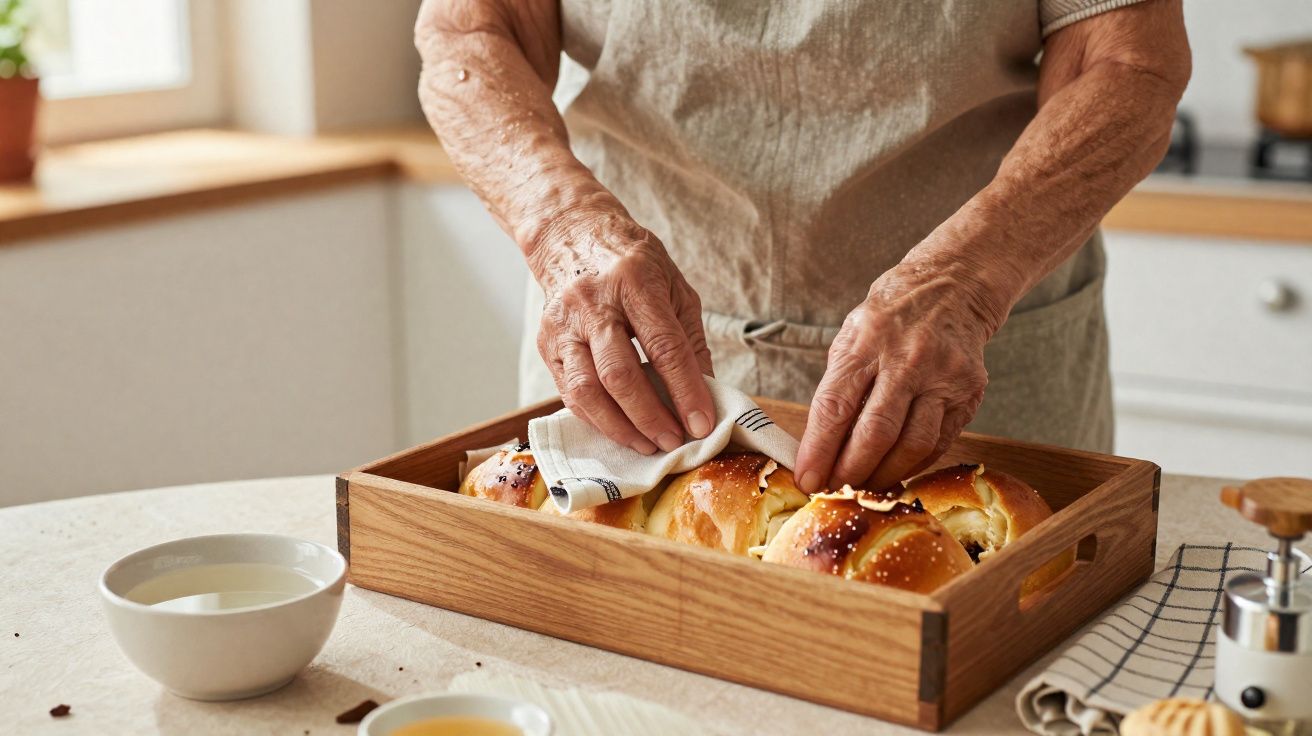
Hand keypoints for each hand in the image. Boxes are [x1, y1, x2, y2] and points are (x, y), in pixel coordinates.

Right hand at [532, 206, 715, 453]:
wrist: (572, 235)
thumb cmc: (633, 264)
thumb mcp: (675, 287)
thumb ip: (690, 341)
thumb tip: (704, 394)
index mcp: (634, 282)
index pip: (664, 346)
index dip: (685, 391)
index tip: (702, 424)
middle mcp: (593, 303)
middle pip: (620, 374)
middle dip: (651, 417)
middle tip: (674, 442)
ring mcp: (563, 325)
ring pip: (588, 390)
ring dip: (621, 427)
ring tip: (647, 445)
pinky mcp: (546, 344)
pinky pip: (570, 392)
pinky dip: (597, 419)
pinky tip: (620, 430)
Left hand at [795, 262, 1000, 491]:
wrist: (951, 287)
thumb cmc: (889, 318)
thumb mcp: (851, 338)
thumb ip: (837, 388)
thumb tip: (817, 447)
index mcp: (866, 342)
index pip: (835, 406)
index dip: (818, 450)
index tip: (807, 479)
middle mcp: (907, 359)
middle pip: (875, 432)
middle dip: (850, 472)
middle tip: (834, 493)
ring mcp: (942, 376)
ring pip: (912, 445)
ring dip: (884, 475)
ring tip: (864, 488)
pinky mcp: (968, 392)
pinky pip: (939, 442)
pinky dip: (914, 465)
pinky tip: (895, 471)